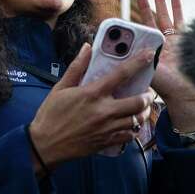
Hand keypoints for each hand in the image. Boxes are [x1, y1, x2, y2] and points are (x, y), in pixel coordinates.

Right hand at [28, 45, 154, 169]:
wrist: (45, 145)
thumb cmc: (51, 115)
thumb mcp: (60, 88)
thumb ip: (77, 67)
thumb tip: (87, 48)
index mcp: (92, 94)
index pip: (121, 74)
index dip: (138, 63)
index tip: (149, 55)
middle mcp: (103, 111)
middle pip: (138, 102)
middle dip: (148, 96)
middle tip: (148, 91)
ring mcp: (107, 128)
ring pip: (137, 120)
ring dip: (143, 112)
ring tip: (142, 107)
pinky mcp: (106, 142)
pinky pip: (129, 136)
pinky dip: (134, 129)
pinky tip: (130, 123)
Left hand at [135, 0, 194, 131]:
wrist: (186, 95)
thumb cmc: (166, 88)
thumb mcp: (146, 73)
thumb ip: (136, 61)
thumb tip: (126, 53)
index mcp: (149, 50)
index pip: (139, 31)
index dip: (131, 22)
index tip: (125, 11)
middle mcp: (161, 44)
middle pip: (152, 19)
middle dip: (147, 4)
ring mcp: (174, 41)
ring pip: (166, 16)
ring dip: (162, 1)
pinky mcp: (187, 40)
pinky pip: (181, 19)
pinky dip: (178, 6)